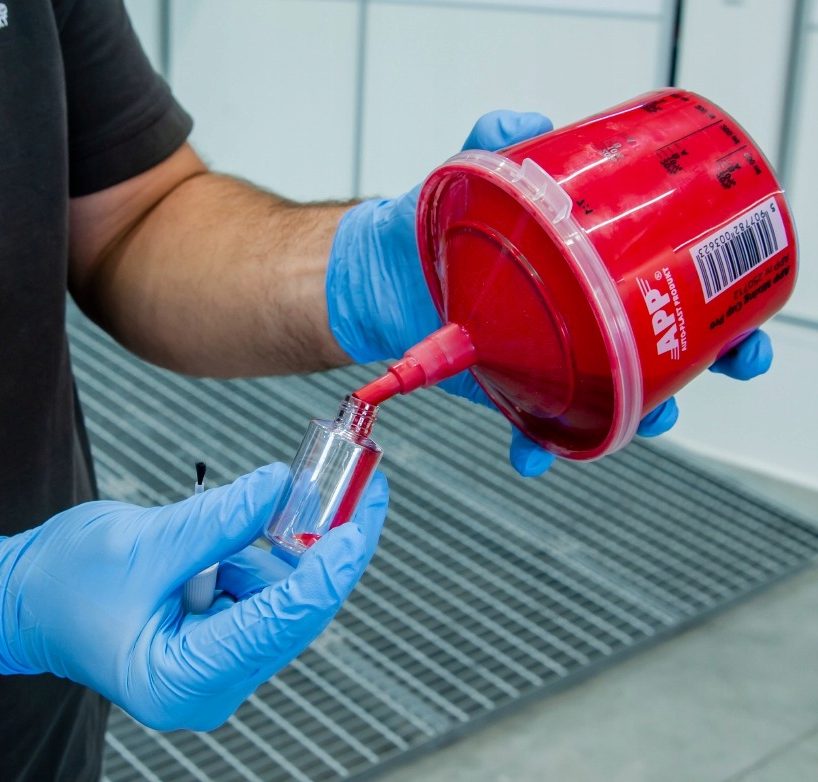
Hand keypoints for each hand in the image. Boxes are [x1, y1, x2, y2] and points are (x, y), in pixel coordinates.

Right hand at [0, 464, 388, 730]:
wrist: (27, 598)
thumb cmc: (64, 582)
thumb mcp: (142, 544)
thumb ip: (216, 522)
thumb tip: (279, 488)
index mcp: (183, 678)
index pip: (278, 623)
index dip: (327, 568)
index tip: (360, 520)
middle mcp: (208, 684)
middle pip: (293, 614)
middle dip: (327, 548)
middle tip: (363, 490)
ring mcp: (216, 665)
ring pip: (283, 600)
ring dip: (297, 544)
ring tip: (313, 489)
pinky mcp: (217, 640)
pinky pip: (262, 593)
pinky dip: (268, 552)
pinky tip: (267, 517)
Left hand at [327, 111, 773, 475]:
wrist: (370, 273)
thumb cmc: (427, 226)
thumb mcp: (467, 176)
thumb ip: (493, 140)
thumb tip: (528, 123)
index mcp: (586, 270)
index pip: (670, 289)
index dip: (720, 309)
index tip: (746, 323)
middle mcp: (577, 318)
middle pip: (660, 349)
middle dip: (701, 363)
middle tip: (720, 364)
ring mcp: (546, 358)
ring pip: (610, 398)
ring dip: (634, 415)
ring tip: (639, 417)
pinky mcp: (507, 389)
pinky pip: (534, 429)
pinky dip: (538, 449)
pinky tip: (532, 456)